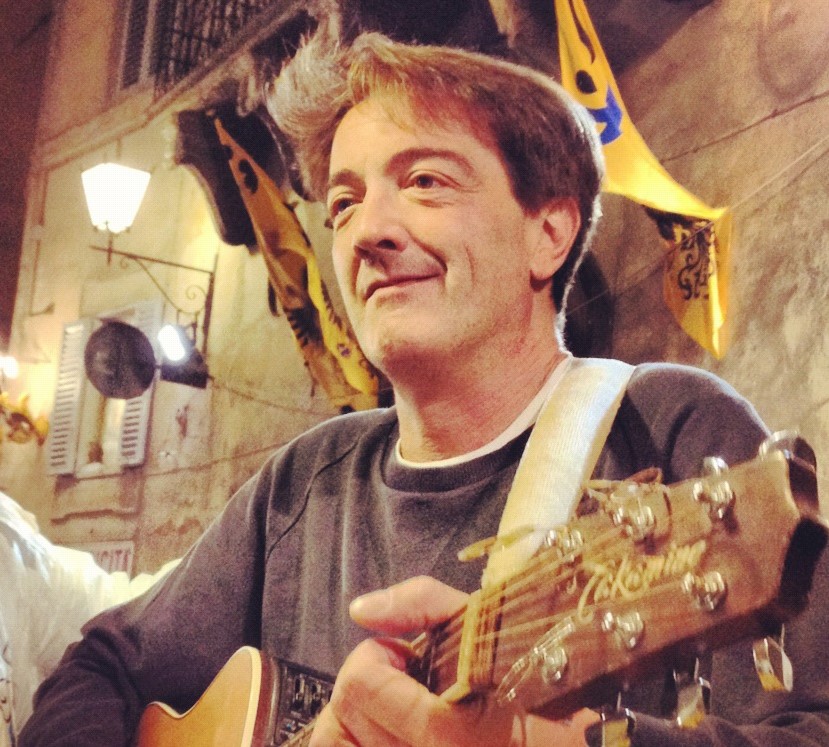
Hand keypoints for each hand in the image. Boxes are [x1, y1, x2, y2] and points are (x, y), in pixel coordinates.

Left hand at [309, 576, 597, 745]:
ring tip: (399, 713)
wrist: (586, 746)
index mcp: (450, 730)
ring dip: (359, 724)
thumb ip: (421, 602)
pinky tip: (393, 734)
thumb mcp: (487, 623)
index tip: (406, 657)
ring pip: (338, 746)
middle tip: (404, 685)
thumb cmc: (536, 677)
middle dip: (367, 690)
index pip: (359, 684)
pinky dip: (363, 742)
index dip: (377, 658)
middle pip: (340, 720)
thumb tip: (361, 610)